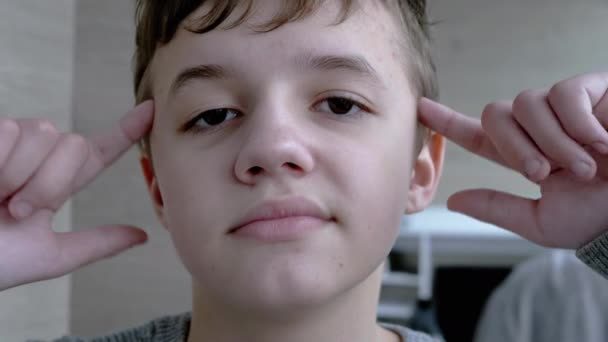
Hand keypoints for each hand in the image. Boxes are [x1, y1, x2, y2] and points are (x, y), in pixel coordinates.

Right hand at [0, 101, 153, 290]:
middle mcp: (36, 157)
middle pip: (75, 144)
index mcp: (55, 184)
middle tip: (15, 210)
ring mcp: (8, 141)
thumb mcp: (49, 255)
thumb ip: (96, 243)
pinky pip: (8, 130)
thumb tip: (143, 236)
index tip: (151, 109)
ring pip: (43, 133)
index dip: (126, 131)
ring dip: (18, 175)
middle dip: (49, 183)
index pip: (97, 153)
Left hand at [418, 73, 607, 248]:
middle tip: (545, 173)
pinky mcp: (589, 89)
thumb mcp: (541, 220)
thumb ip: (496, 207)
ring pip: (525, 104)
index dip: (448, 121)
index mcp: (525, 156)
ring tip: (584, 163)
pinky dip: (576, 123)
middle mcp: (539, 128)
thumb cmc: (599, 218)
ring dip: (551, 141)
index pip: (479, 135)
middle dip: (515, 147)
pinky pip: (561, 93)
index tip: (422, 108)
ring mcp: (563, 107)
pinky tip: (601, 140)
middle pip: (495, 115)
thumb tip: (453, 200)